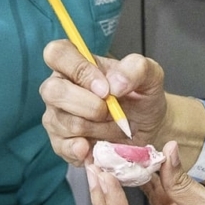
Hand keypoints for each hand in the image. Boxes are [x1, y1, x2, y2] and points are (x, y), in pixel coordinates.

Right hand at [40, 41, 168, 163]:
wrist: (148, 128)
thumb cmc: (142, 95)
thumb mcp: (151, 75)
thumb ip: (136, 68)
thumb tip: (114, 83)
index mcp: (75, 63)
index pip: (56, 53)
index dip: (79, 70)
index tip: (105, 88)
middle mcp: (59, 87)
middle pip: (53, 91)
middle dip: (90, 106)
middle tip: (113, 111)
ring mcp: (56, 116)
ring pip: (65, 123)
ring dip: (99, 129)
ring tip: (116, 127)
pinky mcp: (61, 144)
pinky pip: (65, 147)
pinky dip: (87, 150)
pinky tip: (99, 147)